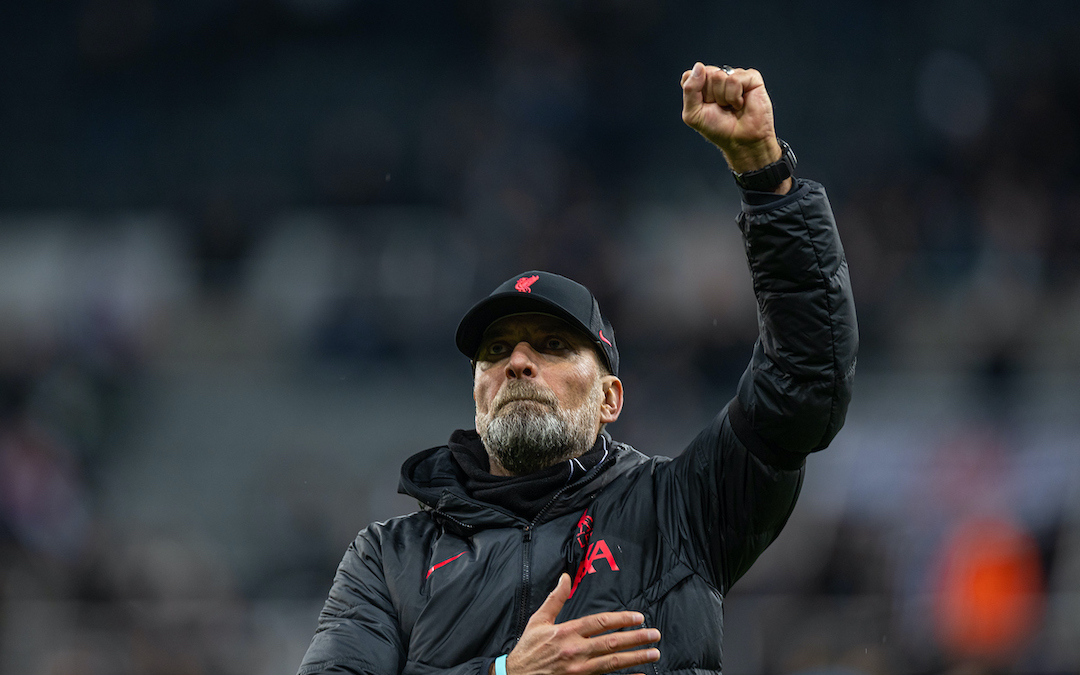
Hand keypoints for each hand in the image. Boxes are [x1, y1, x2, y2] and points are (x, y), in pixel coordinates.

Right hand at [498, 573, 660, 674]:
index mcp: (566, 633)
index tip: (639, 617)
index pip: (600, 623)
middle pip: (611, 643)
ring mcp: (579, 670)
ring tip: (653, 653)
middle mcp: (575, 651)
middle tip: (655, 634)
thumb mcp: (538, 621)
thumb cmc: (528, 650)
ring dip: (635, 658)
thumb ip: (555, 599)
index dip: (621, 619)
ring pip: (613, 663)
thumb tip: (565, 578)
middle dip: (636, 638)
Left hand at [681, 63, 783, 176]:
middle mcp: (719, 77)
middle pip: (705, 74)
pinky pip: (734, 79)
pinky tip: (740, 104)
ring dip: (723, 98)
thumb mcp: (693, 114)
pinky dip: (734, 97)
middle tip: (720, 108)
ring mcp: (735, 76)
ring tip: (731, 107)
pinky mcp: (751, 78)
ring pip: (719, 76)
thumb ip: (689, 90)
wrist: (741, 141)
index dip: (696, 93)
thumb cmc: (718, 129)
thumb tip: (699, 66)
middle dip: (710, 96)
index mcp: (703, 83)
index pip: (691, 75)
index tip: (705, 106)